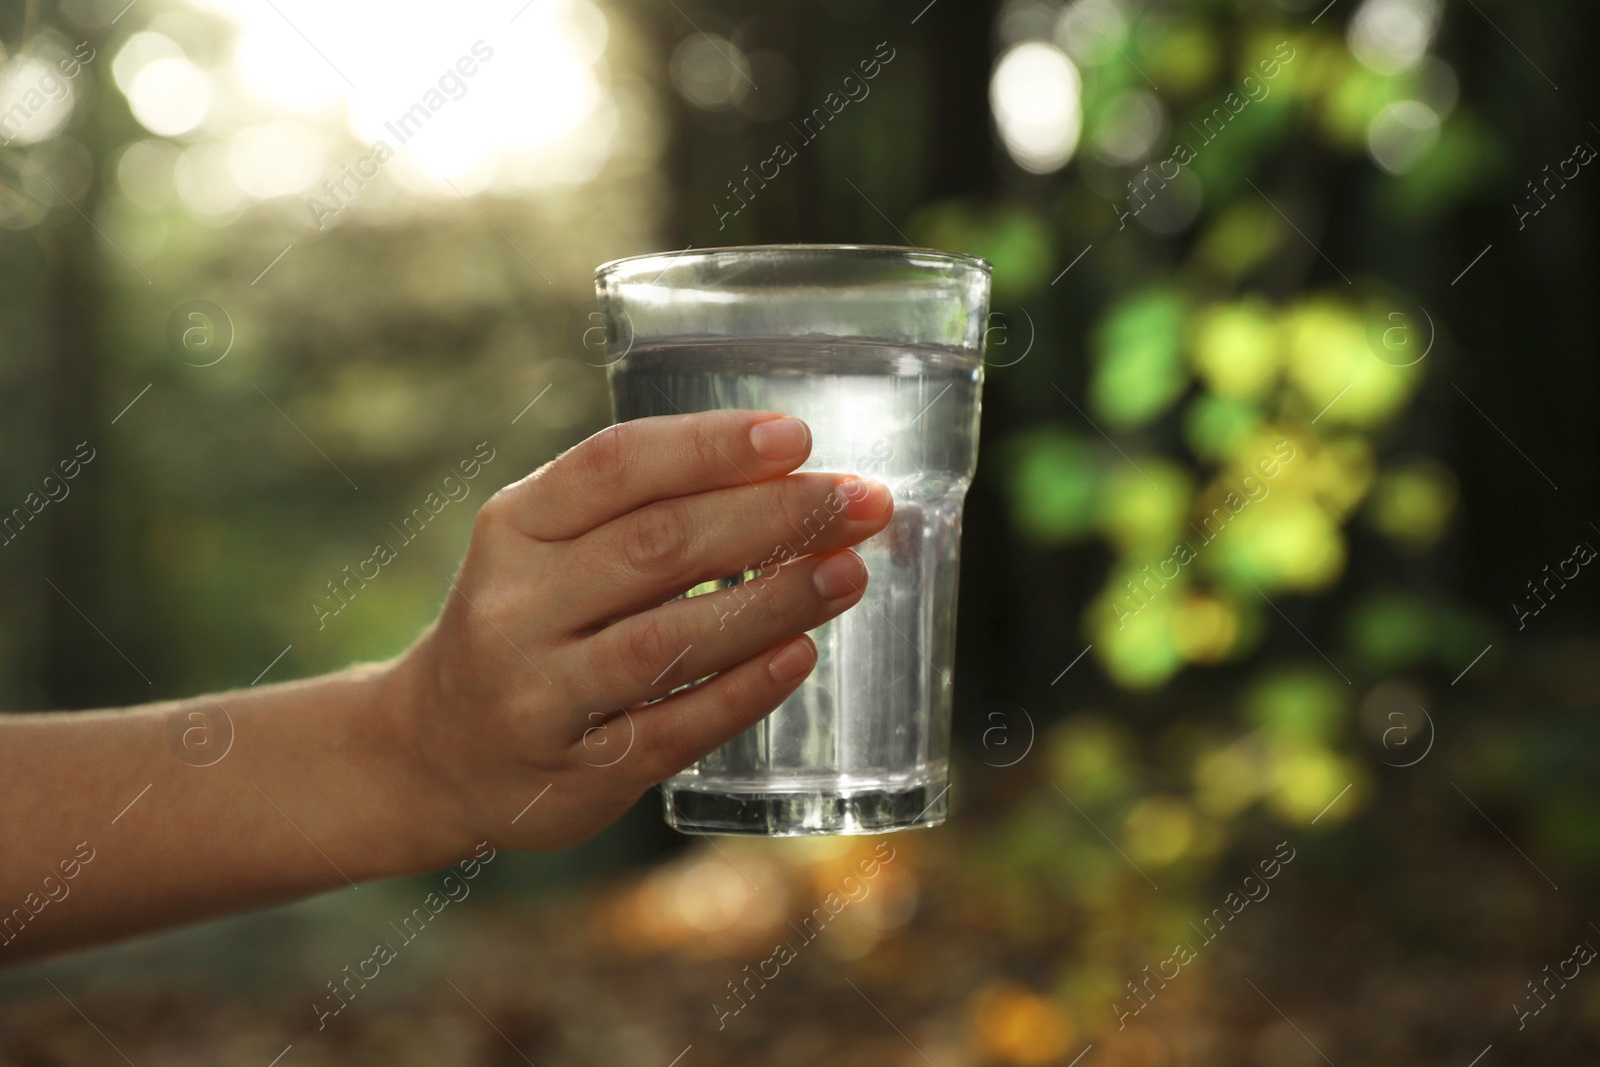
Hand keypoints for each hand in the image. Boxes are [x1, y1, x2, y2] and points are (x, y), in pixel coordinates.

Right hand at [393, 410, 893, 852]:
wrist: (437, 751)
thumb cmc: (526, 622)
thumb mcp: (545, 548)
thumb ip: (639, 511)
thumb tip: (790, 473)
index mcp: (514, 527)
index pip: (614, 466)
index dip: (709, 446)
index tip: (795, 436)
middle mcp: (516, 606)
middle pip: (658, 547)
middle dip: (774, 517)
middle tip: (860, 501)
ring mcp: (540, 694)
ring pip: (670, 641)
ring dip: (774, 602)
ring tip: (849, 573)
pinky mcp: (577, 770)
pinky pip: (674, 728)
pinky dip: (744, 691)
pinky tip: (800, 657)